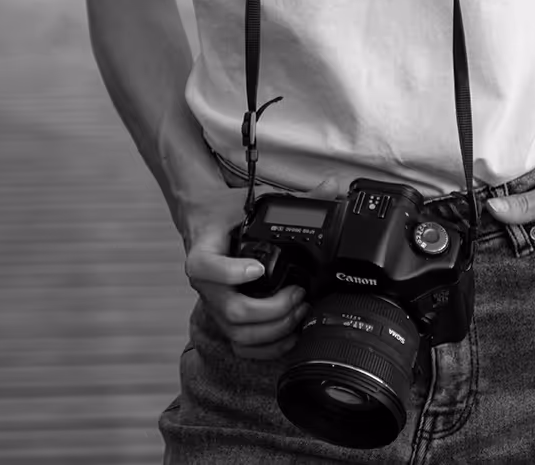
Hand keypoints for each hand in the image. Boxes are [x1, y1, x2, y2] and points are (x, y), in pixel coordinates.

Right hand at [184, 174, 341, 359]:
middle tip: (297, 292)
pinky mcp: (225, 321)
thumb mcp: (255, 200)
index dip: (231, 273)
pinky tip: (290, 334)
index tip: (259, 268)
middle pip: (231, 311)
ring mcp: (215, 306)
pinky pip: (242, 346)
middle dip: (271, 308)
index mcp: (203, 251)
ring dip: (274, 328)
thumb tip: (330, 187)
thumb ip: (293, 199)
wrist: (205, 224)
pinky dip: (267, 347)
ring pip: (238, 334)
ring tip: (300, 310)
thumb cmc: (227, 214)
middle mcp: (206, 285)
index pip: (206, 268)